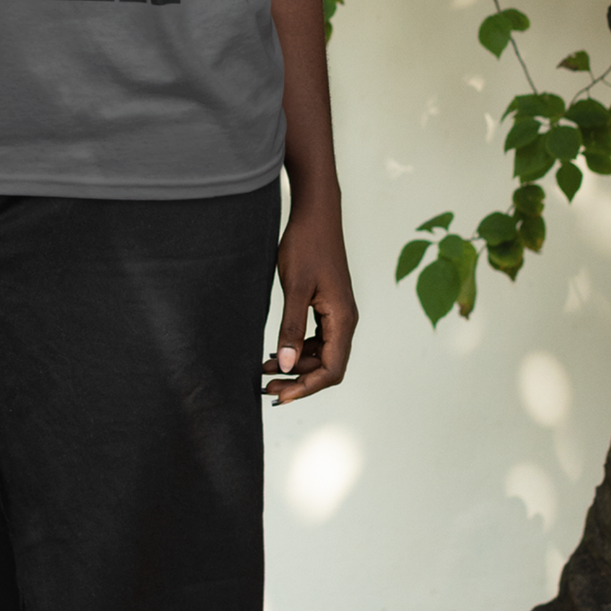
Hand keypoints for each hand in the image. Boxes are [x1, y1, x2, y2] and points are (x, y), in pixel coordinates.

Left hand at [262, 198, 355, 404]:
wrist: (316, 214)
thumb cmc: (306, 245)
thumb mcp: (295, 287)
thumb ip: (291, 328)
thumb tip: (285, 366)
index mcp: (343, 320)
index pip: (331, 371)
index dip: (306, 388)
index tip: (279, 395)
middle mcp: (345, 321)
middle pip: (327, 367)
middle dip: (299, 380)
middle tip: (266, 386)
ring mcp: (338, 314)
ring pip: (321, 354)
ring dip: (297, 366)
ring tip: (265, 369)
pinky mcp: (328, 306)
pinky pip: (317, 339)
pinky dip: (298, 349)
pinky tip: (276, 350)